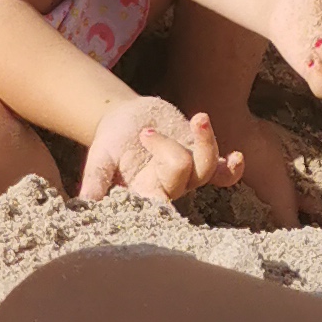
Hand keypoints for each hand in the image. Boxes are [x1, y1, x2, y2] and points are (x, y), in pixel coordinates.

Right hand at [79, 92, 245, 205]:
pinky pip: (225, 173)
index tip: (156, 185)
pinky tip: (237, 156)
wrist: (127, 120)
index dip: (163, 200)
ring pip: (207, 167)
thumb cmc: (111, 141)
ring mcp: (190, 175)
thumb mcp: (99, 157)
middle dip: (167, 148)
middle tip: (145, 132)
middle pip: (184, 174)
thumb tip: (85, 202)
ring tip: (197, 117)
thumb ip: (96, 178)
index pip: (158, 204)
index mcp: (145, 193)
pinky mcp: (203, 159)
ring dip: (204, 140)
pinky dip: (233, 167)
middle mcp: (170, 188)